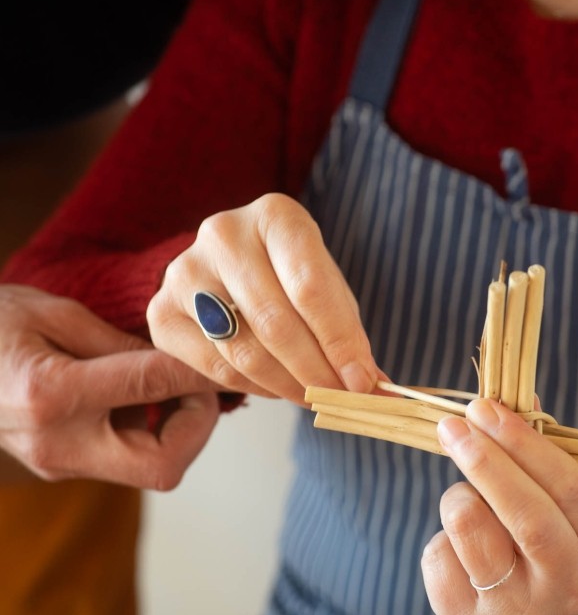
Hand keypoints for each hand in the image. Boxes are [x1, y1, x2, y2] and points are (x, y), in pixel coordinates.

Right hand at [0, 285, 219, 487]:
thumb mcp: (51, 313)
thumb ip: (118, 342)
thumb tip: (177, 359)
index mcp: (51, 394)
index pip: (152, 385)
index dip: (200, 371)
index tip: (226, 356)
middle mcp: (57, 443)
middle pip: (162, 467)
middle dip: (197, 427)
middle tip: (199, 387)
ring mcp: (58, 463)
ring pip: (151, 469)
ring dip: (180, 430)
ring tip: (175, 386)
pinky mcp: (61, 467)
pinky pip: (128, 459)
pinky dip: (154, 431)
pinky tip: (149, 397)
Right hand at [146, 193, 378, 405]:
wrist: (229, 266)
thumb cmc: (290, 274)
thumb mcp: (327, 288)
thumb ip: (348, 332)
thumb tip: (377, 388)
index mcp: (275, 215)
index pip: (311, 288)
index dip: (339, 341)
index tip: (363, 382)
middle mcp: (224, 234)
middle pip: (276, 322)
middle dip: (317, 371)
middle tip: (343, 399)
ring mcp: (186, 271)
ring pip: (245, 350)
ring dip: (290, 385)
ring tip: (318, 399)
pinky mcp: (162, 311)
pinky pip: (217, 366)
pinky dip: (257, 387)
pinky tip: (281, 388)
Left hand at [422, 399, 577, 614]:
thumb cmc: (563, 546)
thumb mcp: (574, 506)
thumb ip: (545, 453)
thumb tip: (508, 395)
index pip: (572, 490)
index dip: (525, 444)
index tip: (487, 408)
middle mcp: (571, 590)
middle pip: (526, 516)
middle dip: (483, 460)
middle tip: (453, 426)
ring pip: (470, 526)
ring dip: (460, 496)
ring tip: (469, 500)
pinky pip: (438, 557)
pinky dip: (444, 538)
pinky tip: (464, 552)